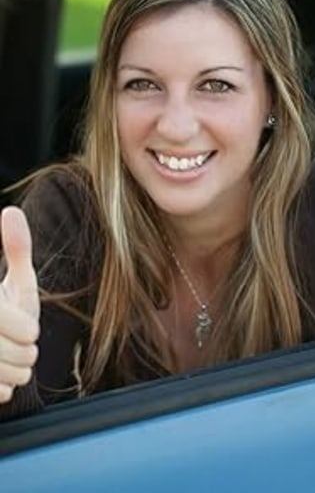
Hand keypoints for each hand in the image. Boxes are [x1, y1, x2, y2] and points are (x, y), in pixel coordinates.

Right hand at [0, 207, 39, 403]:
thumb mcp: (12, 281)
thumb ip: (15, 248)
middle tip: (14, 344)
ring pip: (10, 377)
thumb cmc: (5, 313)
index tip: (22, 326)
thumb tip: (10, 211)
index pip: (23, 329)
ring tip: (3, 357)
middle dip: (24, 352)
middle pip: (21, 355)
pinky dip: (0, 389)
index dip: (27, 329)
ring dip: (13, 372)